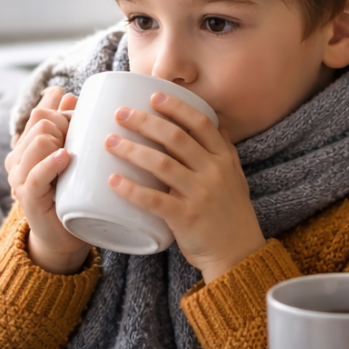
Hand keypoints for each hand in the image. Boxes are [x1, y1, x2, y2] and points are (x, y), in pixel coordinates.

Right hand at [6, 86, 91, 273]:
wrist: (65, 236)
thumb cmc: (72, 193)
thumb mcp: (71, 156)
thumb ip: (66, 126)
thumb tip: (69, 95)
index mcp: (28, 145)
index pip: (40, 112)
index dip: (60, 108)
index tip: (77, 113)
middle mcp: (19, 158)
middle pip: (41, 120)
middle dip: (65, 123)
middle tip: (80, 140)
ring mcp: (20, 177)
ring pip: (37, 141)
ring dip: (59, 140)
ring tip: (72, 152)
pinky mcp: (27, 197)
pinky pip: (35, 175)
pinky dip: (50, 163)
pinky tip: (65, 157)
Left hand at [105, 91, 266, 282]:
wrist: (239, 253)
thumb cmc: (231, 213)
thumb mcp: (236, 177)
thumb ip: (224, 152)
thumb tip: (215, 124)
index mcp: (224, 159)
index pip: (201, 124)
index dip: (177, 107)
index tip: (153, 96)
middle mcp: (214, 172)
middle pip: (177, 139)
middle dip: (146, 122)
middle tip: (120, 114)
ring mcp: (201, 195)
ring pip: (162, 164)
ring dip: (133, 150)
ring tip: (109, 141)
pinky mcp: (186, 218)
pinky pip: (154, 200)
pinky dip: (132, 189)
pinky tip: (113, 181)